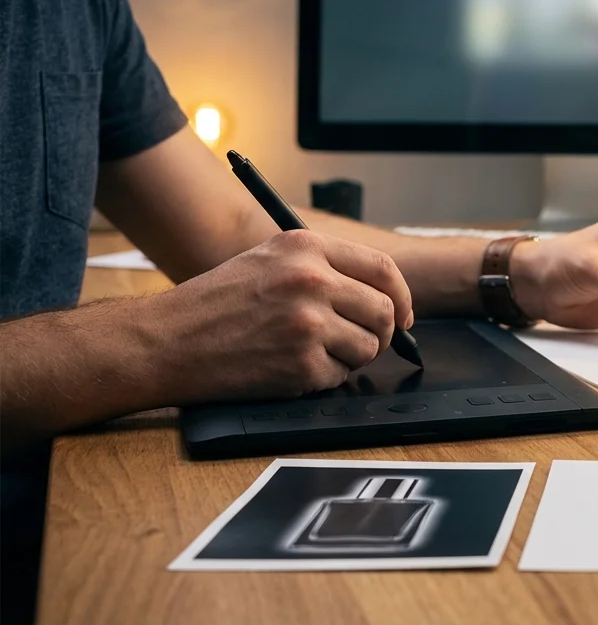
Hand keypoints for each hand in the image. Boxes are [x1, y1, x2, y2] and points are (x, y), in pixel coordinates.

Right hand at [139, 230, 414, 403]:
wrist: (166, 341)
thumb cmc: (216, 302)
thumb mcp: (269, 259)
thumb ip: (323, 267)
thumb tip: (382, 293)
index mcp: (307, 247)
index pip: (383, 269)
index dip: (402, 296)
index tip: (404, 315)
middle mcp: (313, 280)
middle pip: (385, 312)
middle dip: (380, 333)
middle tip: (360, 341)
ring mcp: (309, 323)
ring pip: (368, 347)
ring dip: (349, 357)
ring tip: (310, 351)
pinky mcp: (301, 364)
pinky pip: (339, 376)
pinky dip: (321, 378)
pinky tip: (287, 367)